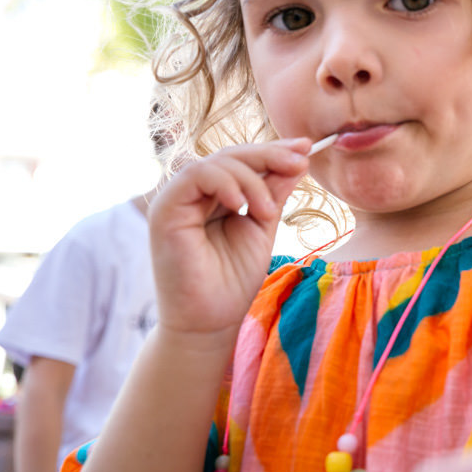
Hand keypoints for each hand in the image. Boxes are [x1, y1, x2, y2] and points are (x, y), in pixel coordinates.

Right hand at [148, 138, 310, 339]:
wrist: (209, 322)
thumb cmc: (232, 281)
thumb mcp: (262, 227)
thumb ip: (274, 193)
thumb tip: (299, 159)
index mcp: (214, 196)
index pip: (242, 161)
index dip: (274, 151)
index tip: (307, 149)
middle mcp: (193, 194)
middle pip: (231, 155)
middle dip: (269, 155)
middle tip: (300, 161)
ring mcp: (176, 200)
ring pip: (216, 162)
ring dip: (251, 178)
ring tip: (267, 211)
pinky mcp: (164, 210)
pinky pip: (195, 176)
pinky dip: (225, 183)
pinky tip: (243, 205)